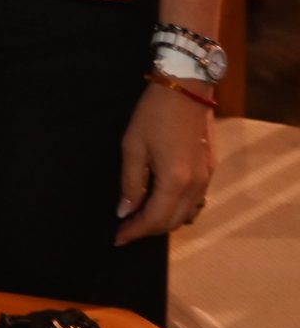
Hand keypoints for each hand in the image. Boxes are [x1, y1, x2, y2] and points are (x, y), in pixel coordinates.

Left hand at [116, 79, 214, 242]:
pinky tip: (162, 201)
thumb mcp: (132, 146)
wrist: (186, 88)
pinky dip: (178, 209)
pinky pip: (196, 201)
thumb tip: (125, 211)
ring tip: (140, 216)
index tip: (117, 239)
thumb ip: (130, 182)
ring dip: (164, 221)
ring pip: (186, 214)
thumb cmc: (153, 114)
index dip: (134, 231)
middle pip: (172, 222)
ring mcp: (207, 179)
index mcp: (175, 182)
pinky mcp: (210, 170)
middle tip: (125, 228)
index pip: (154, 220)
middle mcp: (196, 186)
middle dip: (147, 229)